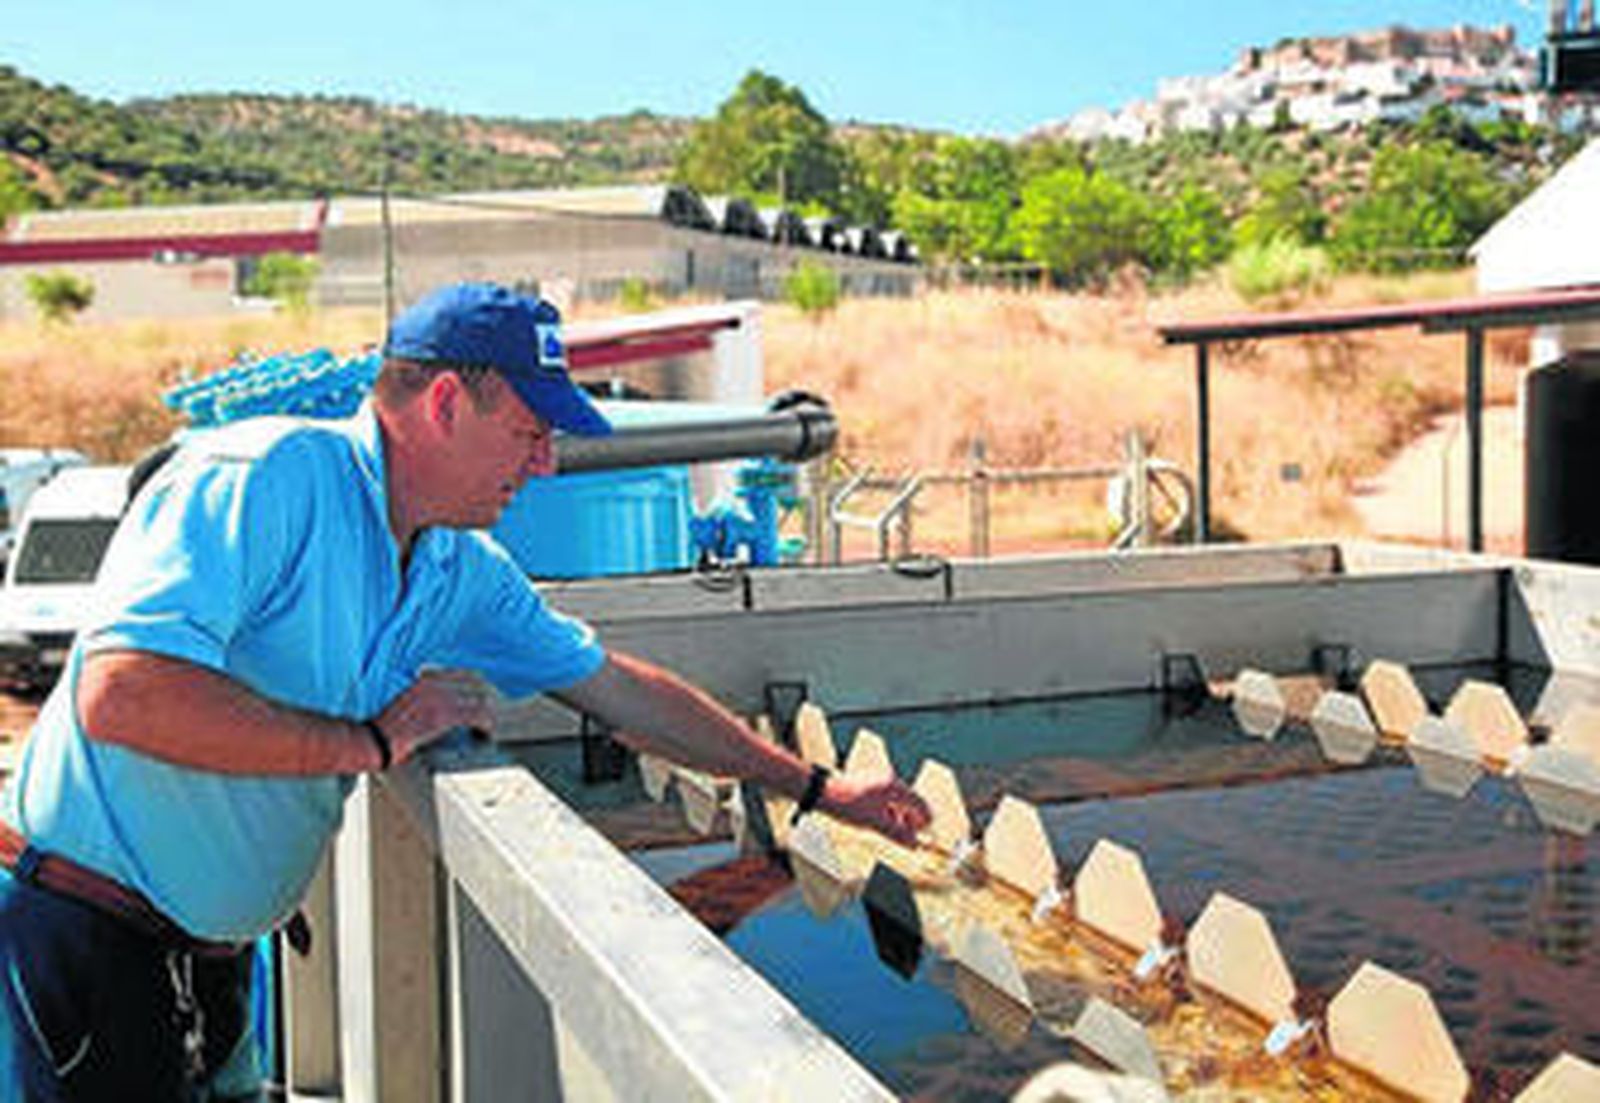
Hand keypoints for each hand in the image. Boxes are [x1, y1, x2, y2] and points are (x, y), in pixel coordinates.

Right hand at [373, 668, 495, 764]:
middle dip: (489, 699)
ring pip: (482, 698)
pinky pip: (478, 715)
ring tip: (489, 729)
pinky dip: (487, 726)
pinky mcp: (443, 715)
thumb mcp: (407, 703)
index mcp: (427, 679)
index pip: (465, 674)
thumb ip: (426, 697)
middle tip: (491, 717)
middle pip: (477, 682)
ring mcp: (439, 698)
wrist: (374, 741)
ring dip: (489, 714)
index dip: (480, 687)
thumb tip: (443, 706)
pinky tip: (484, 737)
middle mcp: (435, 684)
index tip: (486, 701)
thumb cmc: (387, 730)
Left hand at [820, 774, 930, 846]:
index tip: (927, 834)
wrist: (822, 793)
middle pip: (909, 803)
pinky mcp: (869, 788)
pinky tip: (883, 826)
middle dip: (912, 822)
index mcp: (894, 787)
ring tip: (898, 835)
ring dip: (900, 820)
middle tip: (913, 838)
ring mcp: (878, 784)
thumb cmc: (847, 805)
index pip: (919, 803)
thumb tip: (914, 844)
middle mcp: (888, 782)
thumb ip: (897, 834)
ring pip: (897, 803)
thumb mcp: (875, 823)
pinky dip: (888, 815)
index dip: (925, 820)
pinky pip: (886, 802)